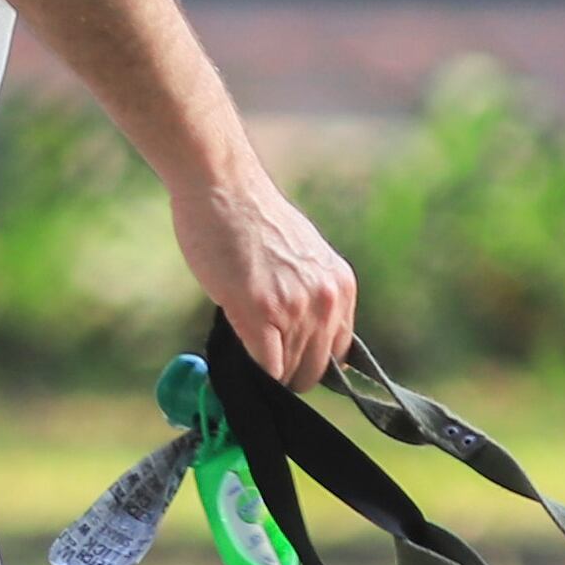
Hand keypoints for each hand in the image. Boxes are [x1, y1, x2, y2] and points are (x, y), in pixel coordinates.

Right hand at [173, 161, 354, 386]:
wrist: (223, 189)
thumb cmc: (252, 221)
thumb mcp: (302, 259)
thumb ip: (310, 296)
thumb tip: (302, 342)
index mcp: (341, 286)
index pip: (338, 354)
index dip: (309, 362)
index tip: (286, 360)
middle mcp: (326, 299)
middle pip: (315, 371)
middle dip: (287, 374)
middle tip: (260, 362)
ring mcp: (295, 308)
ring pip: (287, 373)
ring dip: (264, 371)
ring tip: (243, 348)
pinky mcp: (260, 312)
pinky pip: (266, 368)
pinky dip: (252, 375)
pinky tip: (237, 359)